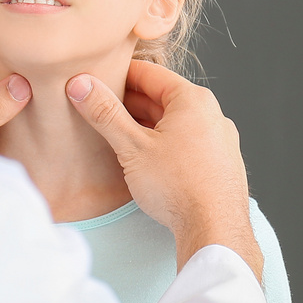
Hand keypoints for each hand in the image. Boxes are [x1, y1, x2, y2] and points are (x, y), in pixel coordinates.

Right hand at [66, 60, 261, 282]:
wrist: (215, 229)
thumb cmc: (178, 187)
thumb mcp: (132, 147)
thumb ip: (105, 113)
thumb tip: (81, 85)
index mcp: (193, 100)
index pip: (150, 73)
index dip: (119, 74)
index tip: (97, 79)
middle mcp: (213, 114)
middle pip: (163, 97)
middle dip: (130, 103)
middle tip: (101, 109)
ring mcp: (220, 140)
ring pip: (176, 122)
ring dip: (147, 125)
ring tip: (119, 135)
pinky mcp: (220, 163)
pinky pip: (188, 142)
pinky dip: (165, 143)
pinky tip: (147, 159)